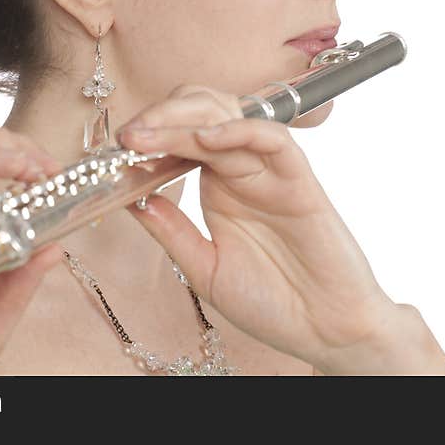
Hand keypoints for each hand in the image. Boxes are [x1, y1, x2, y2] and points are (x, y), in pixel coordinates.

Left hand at [116, 85, 407, 372]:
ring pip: (230, 117)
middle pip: (200, 114)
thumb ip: (171, 232)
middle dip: (161, 116)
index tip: (118, 147)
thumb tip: (130, 199)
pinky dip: (240, 130)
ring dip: (186, 119)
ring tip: (150, 133)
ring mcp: (269, 171)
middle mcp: (240, 170)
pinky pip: (273, 139)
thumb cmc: (270, 303)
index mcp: (216, 185)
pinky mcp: (299, 181)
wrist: (326, 331)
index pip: (179, 137)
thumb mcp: (204, 269)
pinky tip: (206, 139)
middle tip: (129, 135)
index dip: (148, 134)